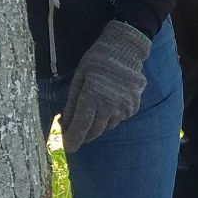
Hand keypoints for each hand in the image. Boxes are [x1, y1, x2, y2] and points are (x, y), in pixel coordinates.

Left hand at [59, 21, 150, 151]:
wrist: (125, 50)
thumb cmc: (96, 60)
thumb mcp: (79, 78)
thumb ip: (72, 102)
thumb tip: (65, 122)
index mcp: (92, 98)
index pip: (81, 127)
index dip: (73, 140)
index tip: (68, 148)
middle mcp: (109, 107)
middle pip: (94, 131)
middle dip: (83, 135)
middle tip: (75, 133)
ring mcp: (123, 108)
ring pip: (106, 127)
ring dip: (96, 126)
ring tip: (90, 117)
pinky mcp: (133, 106)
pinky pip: (118, 119)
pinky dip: (109, 118)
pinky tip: (106, 107)